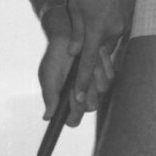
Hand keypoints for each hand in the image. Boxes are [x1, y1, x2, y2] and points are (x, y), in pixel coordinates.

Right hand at [37, 10, 118, 126]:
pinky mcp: (105, 73)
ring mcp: (95, 86)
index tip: (71, 102)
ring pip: (102, 90)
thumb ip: (50, 96)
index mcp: (67, 101)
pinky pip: (110, 76)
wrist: (67, 36)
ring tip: (82, 60)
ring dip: (93, 75)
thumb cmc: (54, 58)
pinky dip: (102, 64)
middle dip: (84, 93)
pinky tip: (95, 53)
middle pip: (91, 107)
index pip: (73, 119)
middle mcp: (83, 97)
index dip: (74, 115)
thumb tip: (46, 117)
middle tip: (76, 79)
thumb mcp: (48, 76)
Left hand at [64, 0, 137, 115]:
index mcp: (96, 31)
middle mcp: (113, 33)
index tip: (78, 99)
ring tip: (97, 64)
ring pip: (109, 46)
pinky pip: (116, 35)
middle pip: (100, 58)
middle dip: (93, 75)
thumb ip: (76, 31)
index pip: (87, 64)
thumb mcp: (76, 5)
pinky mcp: (130, 20)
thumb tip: (74, 52)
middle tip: (86, 95)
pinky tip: (106, 30)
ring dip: (101, 52)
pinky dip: (109, 37)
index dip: (82, 83)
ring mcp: (124, 27)